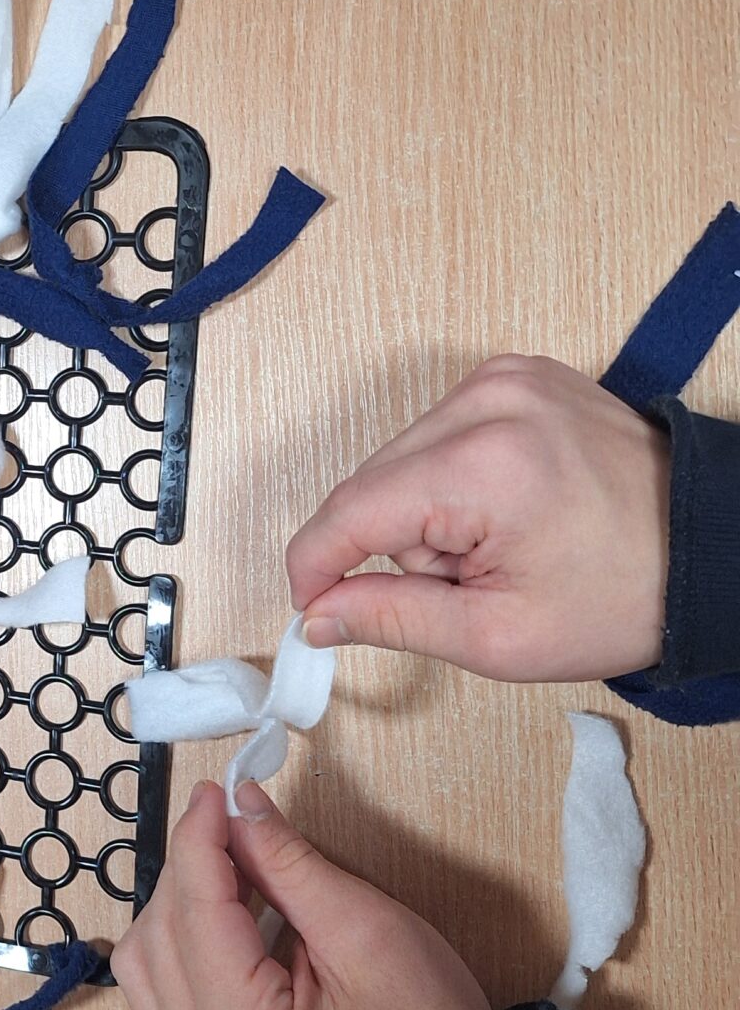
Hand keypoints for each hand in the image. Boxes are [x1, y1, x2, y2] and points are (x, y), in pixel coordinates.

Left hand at [110, 781, 506, 1009]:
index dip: (201, 839)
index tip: (216, 791)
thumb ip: (290, 865)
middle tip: (238, 826)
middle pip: (160, 936)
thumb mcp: (368, 932)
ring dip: (176, 909)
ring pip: (142, 965)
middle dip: (192, 870)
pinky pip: (152, 997)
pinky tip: (218, 927)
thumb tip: (239, 805)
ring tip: (234, 878)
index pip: (196, 915)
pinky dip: (171, 949)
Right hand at [285, 356, 668, 681]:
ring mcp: (505, 377)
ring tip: (498, 546)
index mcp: (483, 465)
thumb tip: (316, 614)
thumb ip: (391, 620)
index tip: (310, 609)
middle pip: (375, 484)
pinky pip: (441, 434)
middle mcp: (488, 401)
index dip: (316, 567)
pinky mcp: (518, 373)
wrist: (712, 548)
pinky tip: (506, 508)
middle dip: (397, 546)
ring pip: (404, 460)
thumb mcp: (499, 636)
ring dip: (426, 514)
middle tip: (467, 586)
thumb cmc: (624, 596)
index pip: (351, 512)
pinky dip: (455, 481)